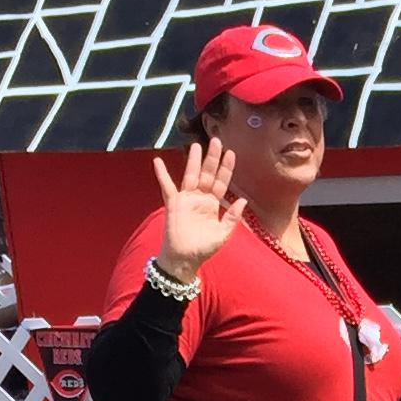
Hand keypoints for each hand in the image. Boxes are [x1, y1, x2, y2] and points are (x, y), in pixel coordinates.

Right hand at [150, 140, 242, 281]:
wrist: (185, 260)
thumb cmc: (203, 249)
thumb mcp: (223, 234)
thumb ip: (233, 217)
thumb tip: (243, 200)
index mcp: (212, 204)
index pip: (221, 182)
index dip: (226, 168)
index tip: (231, 153)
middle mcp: (200, 198)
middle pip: (207, 174)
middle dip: (212, 158)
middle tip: (216, 140)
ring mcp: (186, 199)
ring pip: (191, 175)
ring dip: (193, 161)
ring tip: (196, 145)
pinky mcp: (173, 204)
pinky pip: (167, 186)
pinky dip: (161, 174)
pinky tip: (157, 161)